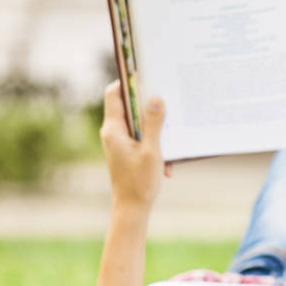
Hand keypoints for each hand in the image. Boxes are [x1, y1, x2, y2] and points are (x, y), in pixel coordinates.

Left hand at [100, 80, 167, 208]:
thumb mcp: (152, 151)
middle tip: (168, 97)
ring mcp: (119, 142)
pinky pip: (142, 137)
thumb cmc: (139, 182)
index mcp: (113, 129)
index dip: (127, 81)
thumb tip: (155, 98)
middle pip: (128, 105)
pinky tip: (167, 162)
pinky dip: (156, 143)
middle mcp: (113, 132)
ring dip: (156, 127)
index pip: (114, 94)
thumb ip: (153, 123)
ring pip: (138, 122)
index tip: (146, 76)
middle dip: (149, 103)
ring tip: (172, 134)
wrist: (131, 209)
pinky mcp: (127, 151)